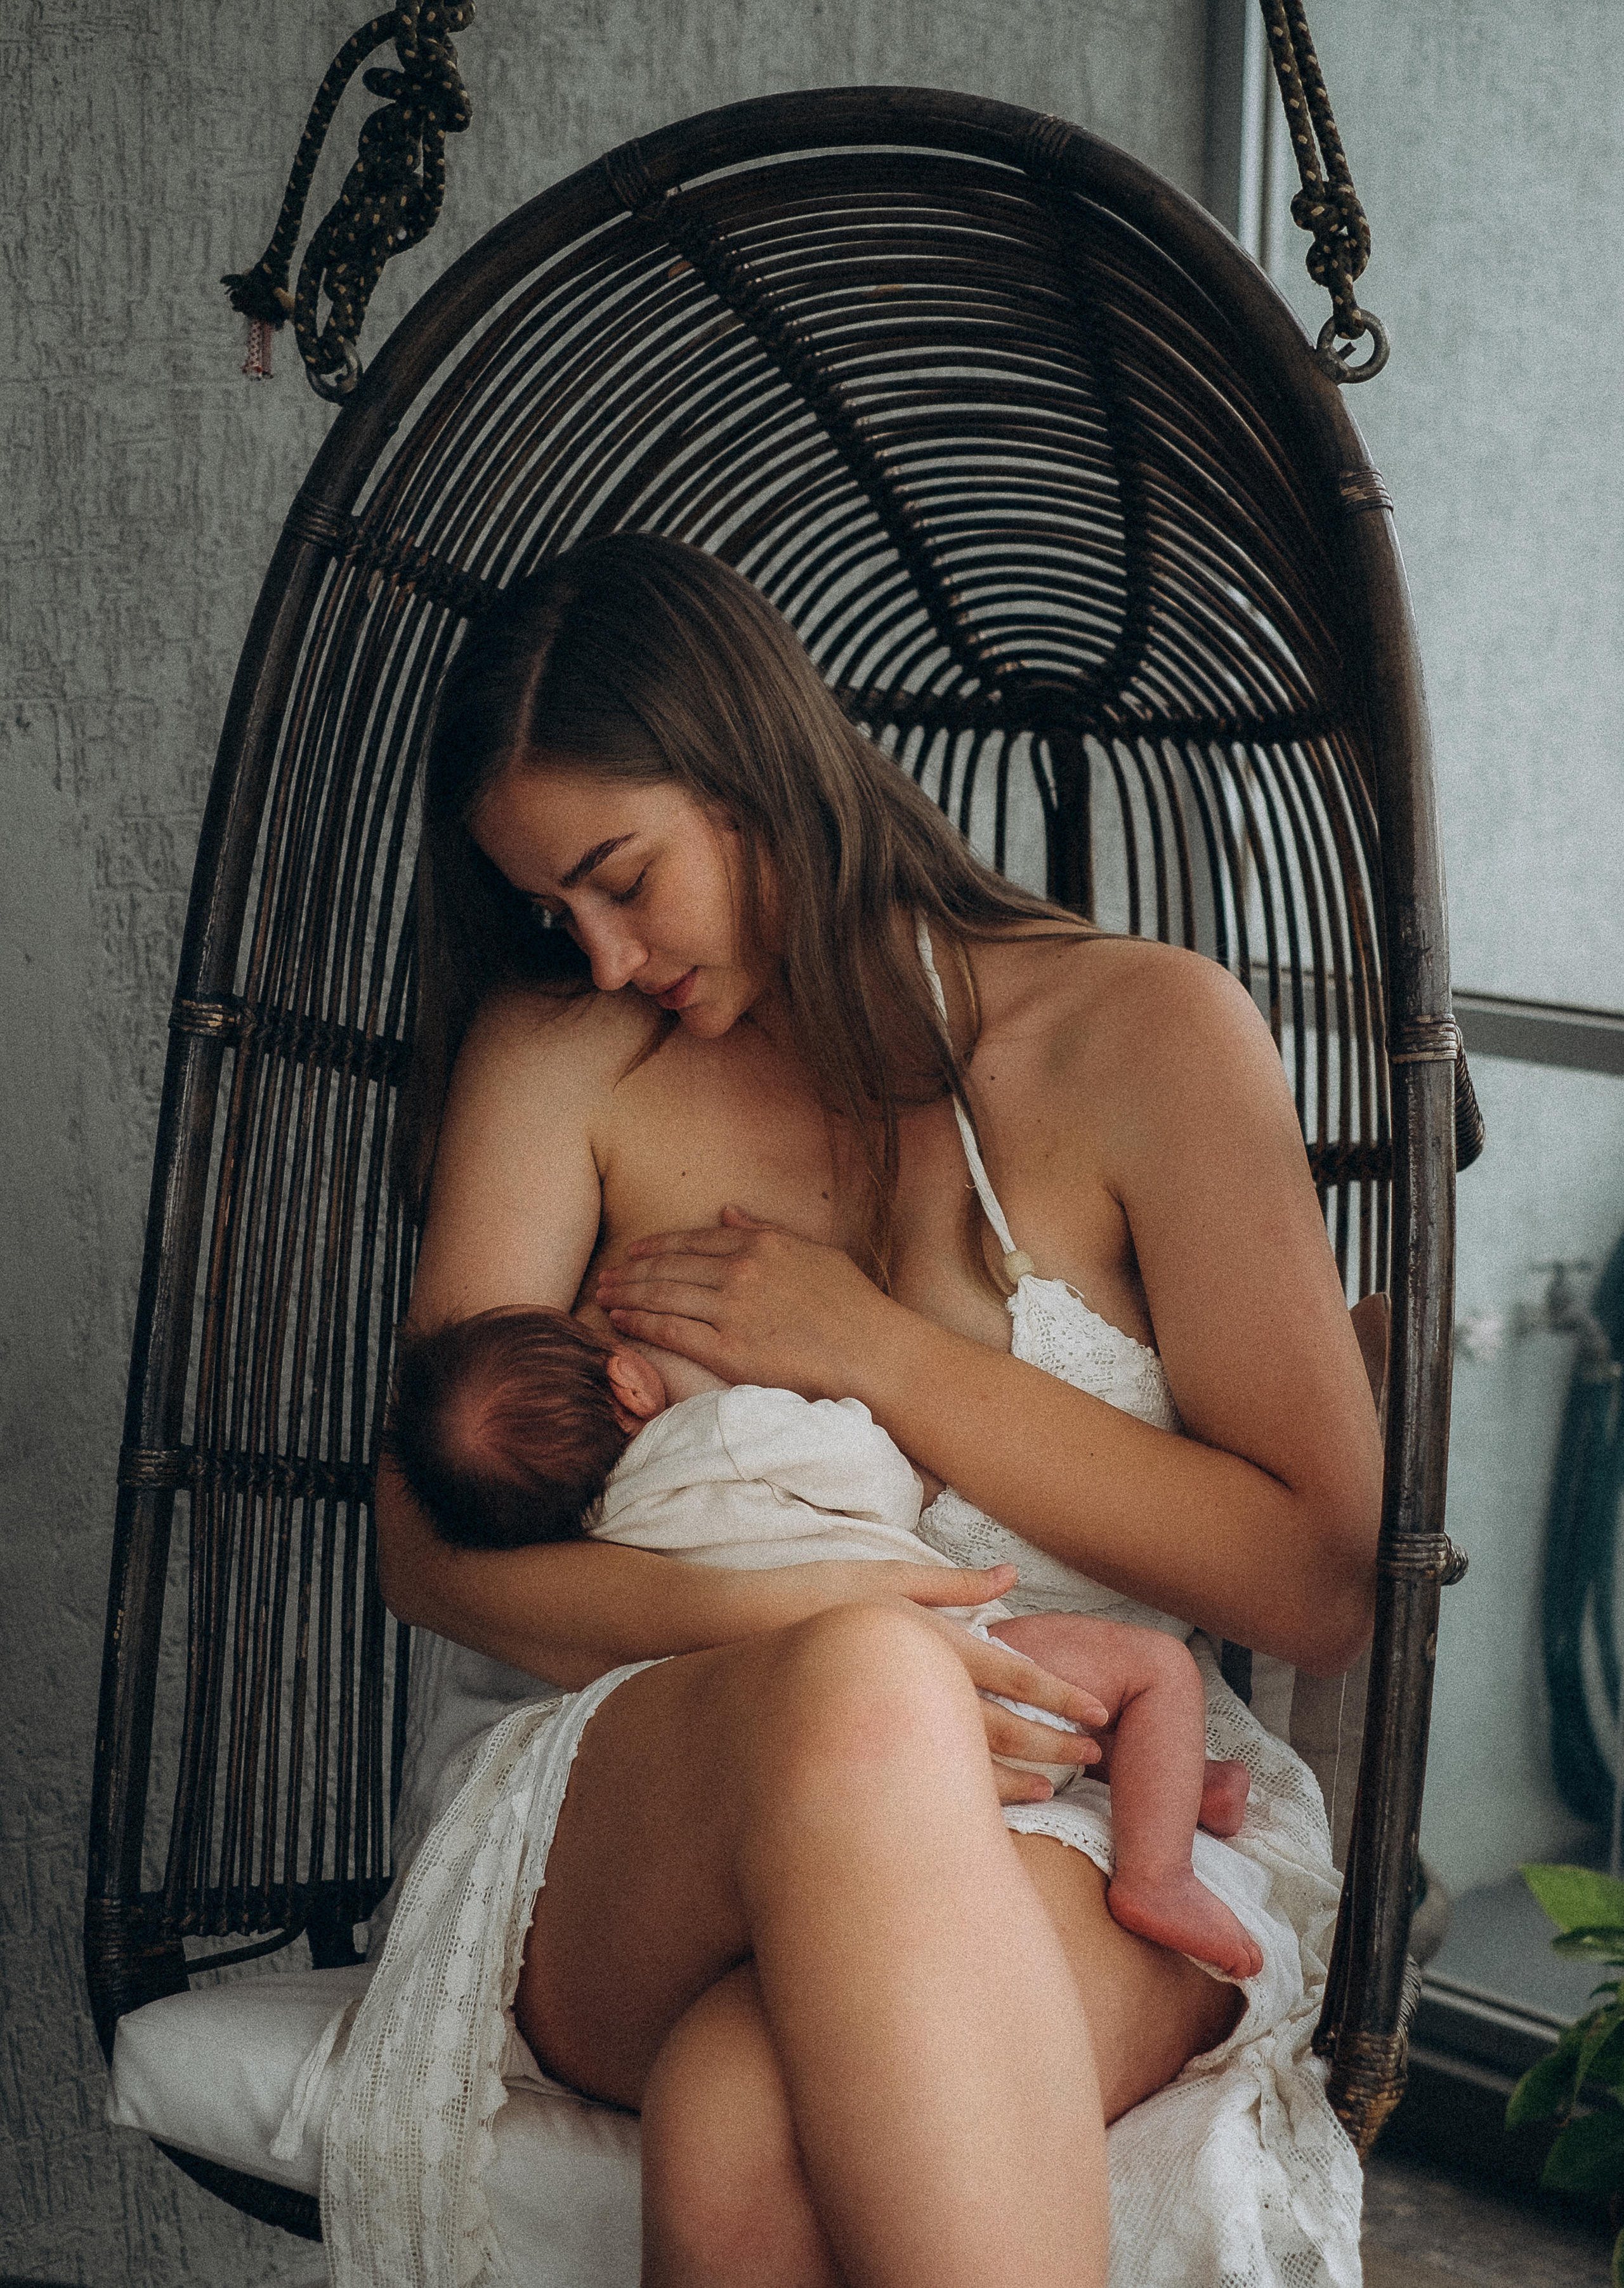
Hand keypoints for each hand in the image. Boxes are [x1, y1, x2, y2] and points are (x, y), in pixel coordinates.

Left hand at [595, 1207, 891, 1393]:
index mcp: (762, 1244)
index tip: (633, 1252)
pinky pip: (670, 1331)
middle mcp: (742, 1271)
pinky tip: (620, 1321)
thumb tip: (728, 1212)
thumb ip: (767, 1231)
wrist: (874, 1355)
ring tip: (603, 1297)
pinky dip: (639, 1323)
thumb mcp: (815, 1253)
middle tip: (606, 1277)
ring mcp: (732, 1310)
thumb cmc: (854, 1308)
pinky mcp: (728, 1350)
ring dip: (626, 1295)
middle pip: (668, 1267)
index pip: (693, 1241)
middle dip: (630, 1271)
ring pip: (662, 1295)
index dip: (656, 1246)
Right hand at [714, 1557, 1108, 1805]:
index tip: (1099, 1713)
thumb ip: (949, 1582)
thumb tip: (1009, 1575)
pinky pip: (925, 1783)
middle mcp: (916, 1686)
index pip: (1010, 1670)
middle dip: (1053, 1744)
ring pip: (967, 1764)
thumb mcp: (883, 1574)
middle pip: (1000, 1725)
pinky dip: (964, 1797)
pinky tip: (984, 1809)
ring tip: (1053, 1791)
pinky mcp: (865, 1754)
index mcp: (927, 1638)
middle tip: (1095, 1758)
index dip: (1058, 1694)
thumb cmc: (809, 1598)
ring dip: (1016, 1779)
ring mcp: (889, 1727)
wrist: (730, 1641)